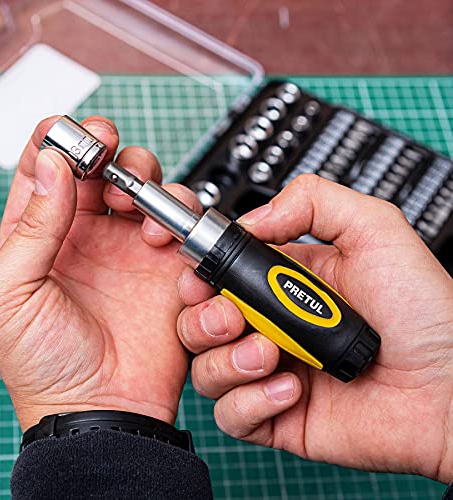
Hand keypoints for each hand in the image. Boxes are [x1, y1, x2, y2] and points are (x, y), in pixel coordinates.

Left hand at [0, 116, 198, 429]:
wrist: (104, 409)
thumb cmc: (45, 364)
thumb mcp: (9, 294)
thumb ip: (31, 227)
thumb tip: (54, 168)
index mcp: (42, 235)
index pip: (47, 168)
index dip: (58, 142)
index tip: (72, 136)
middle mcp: (88, 234)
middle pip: (102, 165)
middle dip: (108, 150)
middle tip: (109, 159)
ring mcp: (131, 247)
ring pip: (145, 184)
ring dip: (145, 181)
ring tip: (136, 210)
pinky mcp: (167, 264)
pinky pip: (181, 221)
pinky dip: (177, 217)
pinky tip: (160, 240)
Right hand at [174, 174, 452, 481]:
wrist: (449, 388)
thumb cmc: (424, 313)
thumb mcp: (374, 229)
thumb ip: (313, 201)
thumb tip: (252, 219)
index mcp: (283, 283)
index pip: (217, 276)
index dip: (198, 278)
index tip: (200, 280)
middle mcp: (271, 326)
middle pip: (198, 323)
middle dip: (203, 320)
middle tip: (234, 318)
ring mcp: (270, 371)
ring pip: (205, 369)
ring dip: (229, 362)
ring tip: (273, 354)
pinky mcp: (276, 416)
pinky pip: (229, 415)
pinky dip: (250, 402)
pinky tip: (292, 390)